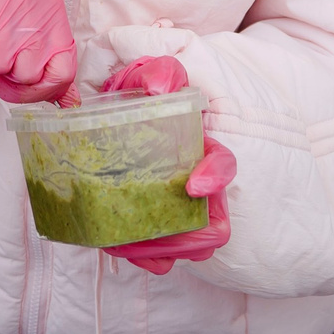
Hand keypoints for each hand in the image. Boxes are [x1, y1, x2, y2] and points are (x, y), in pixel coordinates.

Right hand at [0, 0, 75, 103]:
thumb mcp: (38, 18)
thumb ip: (52, 60)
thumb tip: (68, 101)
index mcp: (53, 18)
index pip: (63, 72)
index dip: (44, 90)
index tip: (26, 86)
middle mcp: (31, 19)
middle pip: (25, 75)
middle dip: (9, 70)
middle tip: (0, 46)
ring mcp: (0, 21)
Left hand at [98, 56, 233, 271]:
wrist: (108, 114)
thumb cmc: (138, 96)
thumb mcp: (148, 77)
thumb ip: (160, 74)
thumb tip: (160, 88)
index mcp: (202, 148)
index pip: (225, 166)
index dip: (215, 178)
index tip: (192, 187)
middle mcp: (198, 185)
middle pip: (215, 229)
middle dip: (189, 237)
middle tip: (153, 233)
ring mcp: (179, 209)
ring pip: (189, 249)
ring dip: (162, 251)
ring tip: (126, 241)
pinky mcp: (158, 225)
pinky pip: (162, 259)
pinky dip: (145, 259)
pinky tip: (120, 245)